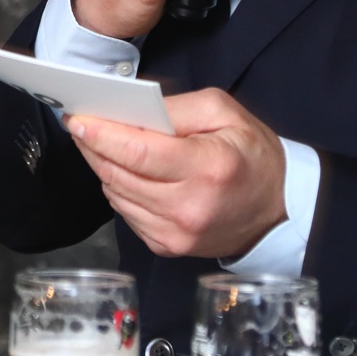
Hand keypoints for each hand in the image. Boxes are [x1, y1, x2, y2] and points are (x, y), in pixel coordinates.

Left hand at [67, 88, 287, 259]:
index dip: (101, 135)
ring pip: (116, 196)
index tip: (78, 119)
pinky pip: (127, 215)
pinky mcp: (168, 247)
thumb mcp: (224, 112)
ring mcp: (176, 234)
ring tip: (101, 145)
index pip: (137, 152)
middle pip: (119, 175)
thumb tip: (131, 110)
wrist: (278, 210)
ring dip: (103, 168)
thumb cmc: (252, 156)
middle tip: (81, 125)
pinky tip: (127, 174)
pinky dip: (119, 190)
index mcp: (206, 169)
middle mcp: (188, 208)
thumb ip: (176, 108)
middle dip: (93, 147)